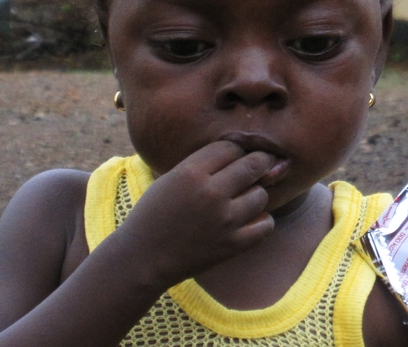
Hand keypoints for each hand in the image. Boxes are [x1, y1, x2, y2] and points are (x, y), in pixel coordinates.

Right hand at [111, 141, 283, 287]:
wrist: (141, 260)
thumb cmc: (154, 216)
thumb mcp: (171, 179)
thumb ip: (203, 165)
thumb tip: (241, 152)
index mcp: (191, 173)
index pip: (231, 147)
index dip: (236, 151)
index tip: (235, 158)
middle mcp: (211, 193)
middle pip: (253, 165)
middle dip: (260, 163)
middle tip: (260, 167)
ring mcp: (224, 220)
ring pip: (261, 195)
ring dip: (255, 196)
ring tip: (243, 201)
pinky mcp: (233, 244)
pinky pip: (266, 224)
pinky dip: (260, 222)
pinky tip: (248, 221)